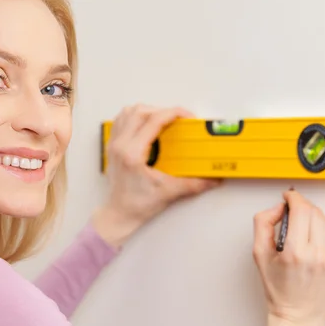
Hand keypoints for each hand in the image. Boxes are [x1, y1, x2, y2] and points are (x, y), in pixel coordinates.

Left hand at [92, 104, 221, 247]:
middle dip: (162, 111)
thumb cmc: (137, 205)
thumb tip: (213, 178)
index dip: (173, 113)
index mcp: (132, 153)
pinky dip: (134, 117)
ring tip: (163, 121)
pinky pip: (121, 120)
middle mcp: (120, 145)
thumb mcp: (169, 192)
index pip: (153, 121)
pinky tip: (146, 126)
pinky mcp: (112, 147)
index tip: (187, 116)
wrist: (119, 215)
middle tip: (178, 120)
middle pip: (140, 111)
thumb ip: (194, 184)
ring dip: (147, 111)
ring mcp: (113, 144)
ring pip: (128, 112)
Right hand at [252, 189, 324, 325]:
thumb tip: (277, 208)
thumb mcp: (259, 255)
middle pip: (314, 212)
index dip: (294, 198)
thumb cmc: (279, 290)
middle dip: (302, 206)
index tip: (289, 197)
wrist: (299, 315)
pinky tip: (310, 245)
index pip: (301, 210)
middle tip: (292, 211)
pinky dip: (320, 235)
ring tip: (301, 229)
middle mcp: (317, 255)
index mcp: (295, 252)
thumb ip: (263, 224)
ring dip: (312, 218)